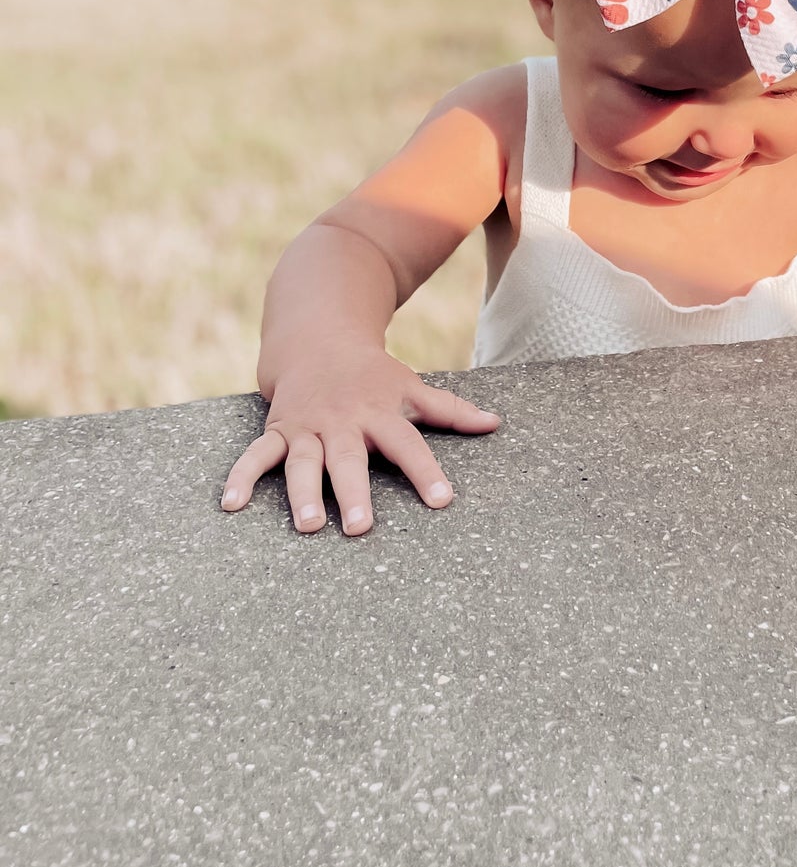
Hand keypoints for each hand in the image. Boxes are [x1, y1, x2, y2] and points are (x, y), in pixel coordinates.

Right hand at [220, 344, 499, 535]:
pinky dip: (242, 476)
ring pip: (303, 461)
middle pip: (349, 459)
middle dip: (353, 492)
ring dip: (302, 492)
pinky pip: (257, 454)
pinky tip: (231, 504)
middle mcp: (343, 421)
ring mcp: (307, 426)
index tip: (443, 501)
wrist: (319, 338)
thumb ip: (451, 409)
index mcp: (380, 413)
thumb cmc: (374, 376)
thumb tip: (496, 423)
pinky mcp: (278, 429)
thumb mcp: (412, 387)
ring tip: (308, 525)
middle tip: (360, 527)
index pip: (409, 445)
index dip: (427, 472)